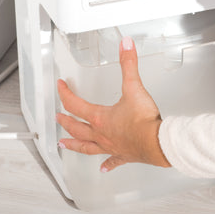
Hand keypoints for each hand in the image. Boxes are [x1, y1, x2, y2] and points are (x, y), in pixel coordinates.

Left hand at [56, 36, 170, 171]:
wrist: (157, 142)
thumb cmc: (144, 120)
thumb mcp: (134, 87)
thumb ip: (129, 64)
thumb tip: (125, 44)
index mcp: (100, 117)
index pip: (75, 105)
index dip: (65, 94)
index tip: (60, 86)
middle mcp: (101, 134)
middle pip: (77, 128)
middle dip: (65, 121)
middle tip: (58, 118)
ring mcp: (110, 146)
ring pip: (87, 146)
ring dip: (74, 144)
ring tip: (64, 145)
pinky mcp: (123, 155)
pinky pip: (111, 161)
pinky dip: (106, 165)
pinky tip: (103, 168)